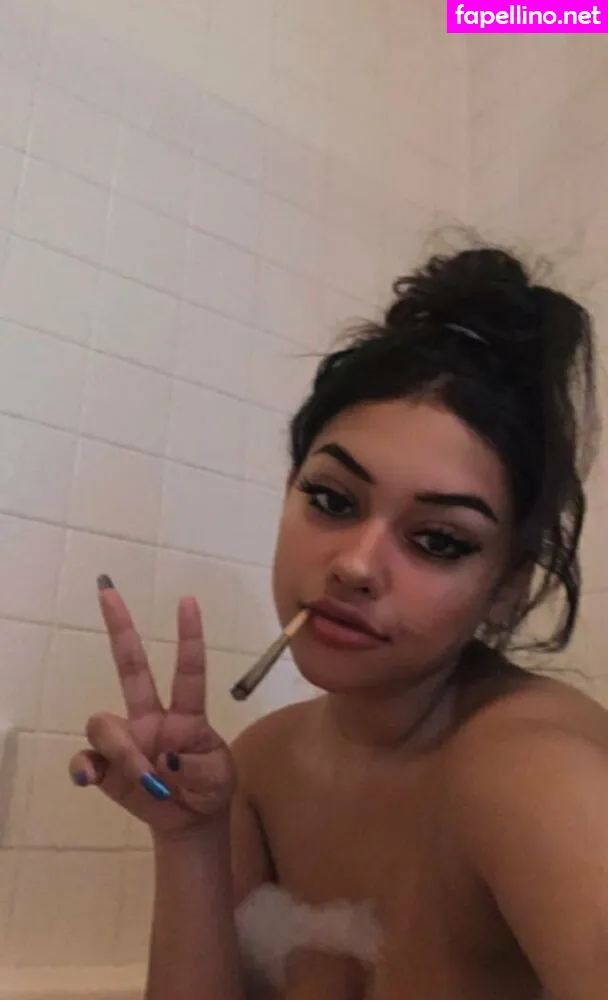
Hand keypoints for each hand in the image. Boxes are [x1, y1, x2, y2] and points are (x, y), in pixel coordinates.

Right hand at [68, 582, 236, 835]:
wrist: (191, 821)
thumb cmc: (209, 787)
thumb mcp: (218, 778)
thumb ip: (197, 766)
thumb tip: (165, 759)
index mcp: (186, 714)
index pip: (188, 670)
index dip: (189, 637)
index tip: (188, 600)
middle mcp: (152, 717)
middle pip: (132, 668)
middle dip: (121, 629)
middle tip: (109, 593)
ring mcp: (128, 739)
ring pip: (104, 723)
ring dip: (123, 753)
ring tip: (148, 781)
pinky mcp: (106, 768)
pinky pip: (85, 758)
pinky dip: (84, 766)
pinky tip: (90, 776)